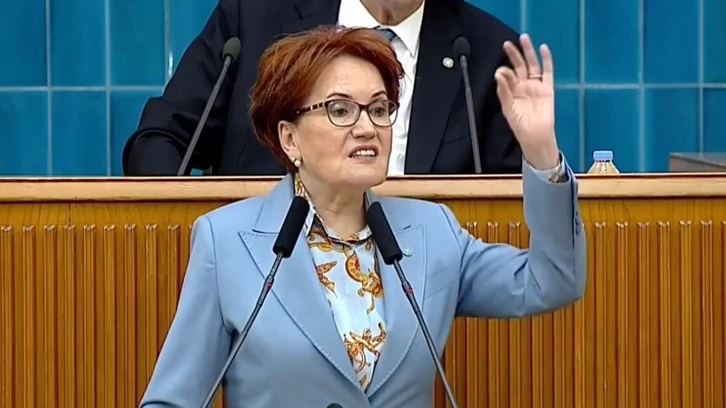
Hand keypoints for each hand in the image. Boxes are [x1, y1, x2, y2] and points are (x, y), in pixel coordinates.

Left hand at [495, 33, 558, 168]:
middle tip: (507, 44)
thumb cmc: (520, 125)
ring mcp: (536, 86)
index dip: (504, 72)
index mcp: (512, 90)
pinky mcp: (547, 88)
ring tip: (524, 38)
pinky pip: (547, 71)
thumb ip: (503, 91)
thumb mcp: (507, 108)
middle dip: (513, 54)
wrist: (535, 136)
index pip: (507, 75)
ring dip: (528, 52)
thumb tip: (499, 74)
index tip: (501, 73)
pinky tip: (543, 48)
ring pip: (532, 65)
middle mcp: (523, 86)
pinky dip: (547, 60)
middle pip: (519, 66)